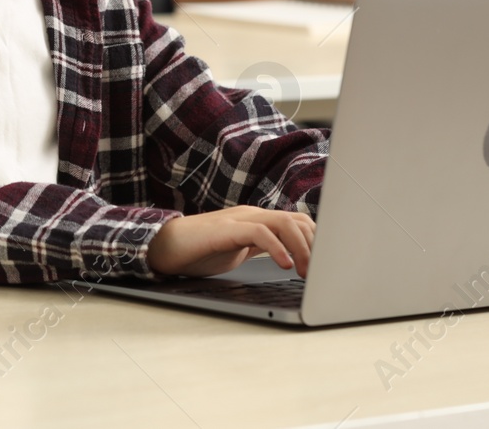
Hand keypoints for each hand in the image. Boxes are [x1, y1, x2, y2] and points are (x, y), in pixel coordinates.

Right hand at [148, 206, 316, 277]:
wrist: (165, 246)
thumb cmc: (200, 251)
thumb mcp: (240, 251)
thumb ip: (262, 248)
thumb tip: (289, 259)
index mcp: (258, 220)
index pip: (298, 221)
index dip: (316, 242)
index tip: (323, 267)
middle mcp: (252, 215)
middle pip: (297, 220)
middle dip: (315, 246)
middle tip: (317, 274)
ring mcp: (240, 219)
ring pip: (284, 222)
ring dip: (301, 248)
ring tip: (304, 272)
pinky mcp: (227, 228)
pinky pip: (260, 232)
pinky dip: (277, 248)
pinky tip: (283, 265)